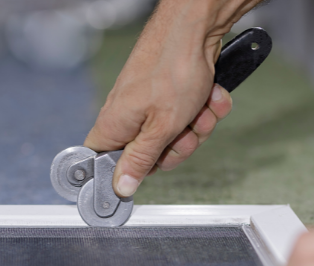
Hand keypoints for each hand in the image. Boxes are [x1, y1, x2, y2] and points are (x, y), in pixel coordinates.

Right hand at [83, 0, 259, 196]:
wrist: (197, 29)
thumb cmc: (173, 68)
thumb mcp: (161, 128)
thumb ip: (141, 161)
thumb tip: (121, 187)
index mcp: (113, 126)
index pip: (105, 165)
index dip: (128, 173)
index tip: (146, 172)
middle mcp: (129, 116)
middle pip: (153, 156)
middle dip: (179, 146)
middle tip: (183, 131)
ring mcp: (152, 106)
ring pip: (178, 138)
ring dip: (197, 125)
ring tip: (198, 106)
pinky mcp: (173, 96)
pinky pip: (191, 118)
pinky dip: (205, 108)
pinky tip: (208, 95)